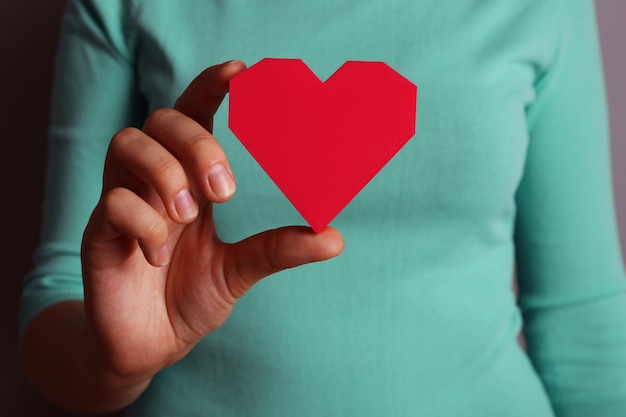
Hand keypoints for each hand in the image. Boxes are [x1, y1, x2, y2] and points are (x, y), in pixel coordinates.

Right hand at [81, 60, 343, 386]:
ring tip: (190, 215)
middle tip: (225, 190)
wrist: (149, 345)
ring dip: (166, 172)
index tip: (240, 72)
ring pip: (126, 143)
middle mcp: (152, 182)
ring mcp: (122, 203)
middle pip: (161, 119)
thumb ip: (278, 249)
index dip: (210, 87)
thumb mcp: (240, 271)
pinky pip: (111, 202)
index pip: (193, 115)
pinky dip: (144, 224)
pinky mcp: (98, 234)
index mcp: (188, 180)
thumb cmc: (189, 298)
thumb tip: (335, 237)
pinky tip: (159, 257)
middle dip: (196, 143)